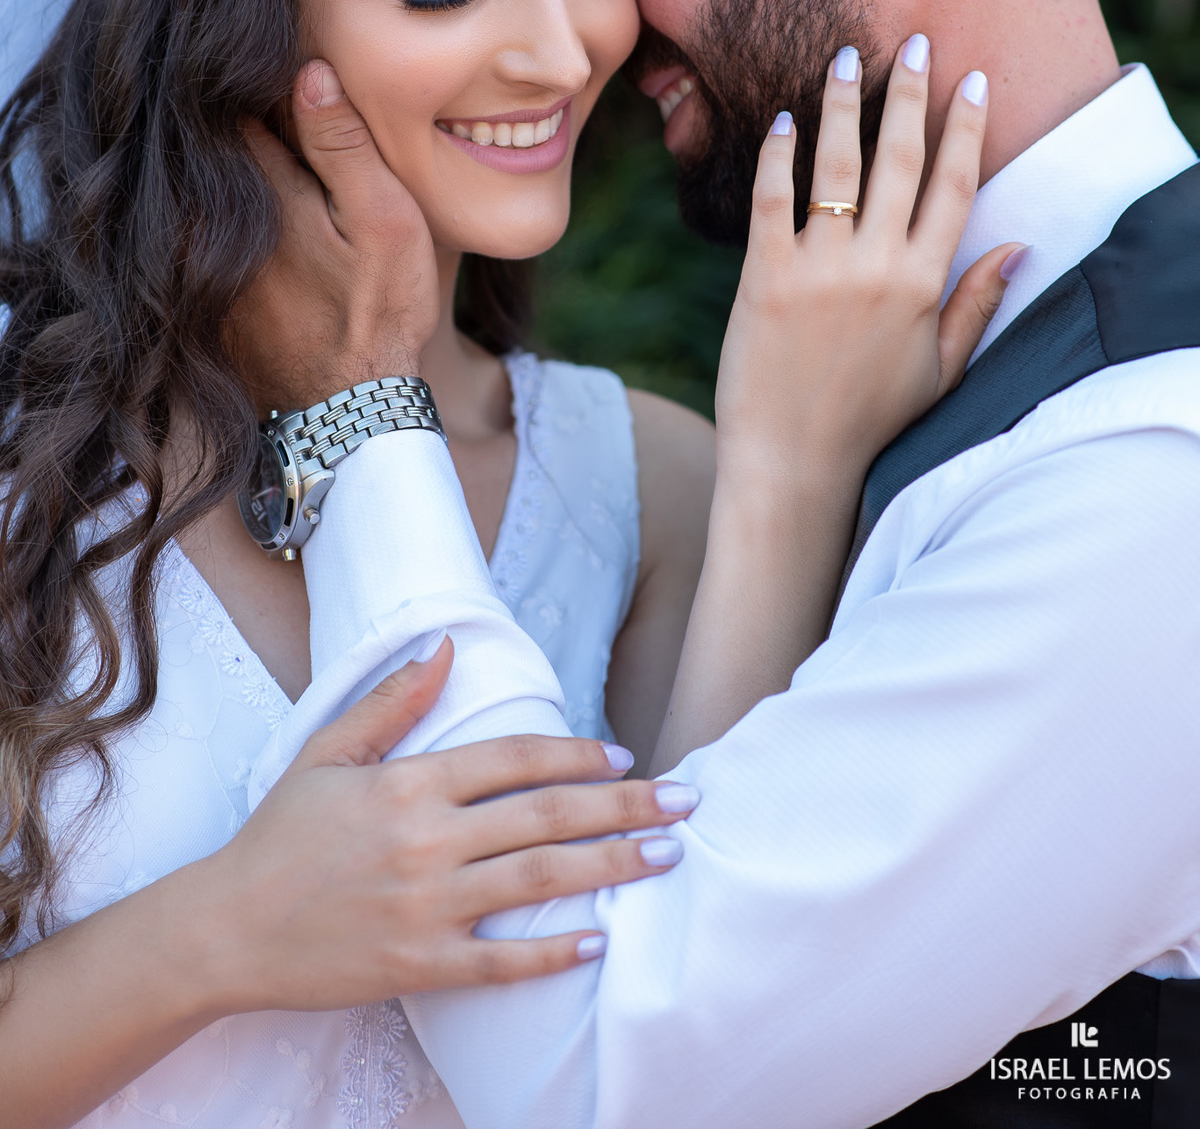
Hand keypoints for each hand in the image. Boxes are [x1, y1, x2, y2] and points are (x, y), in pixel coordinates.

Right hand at [199, 636, 696, 1009]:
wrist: (224, 929)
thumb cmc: (278, 836)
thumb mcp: (329, 752)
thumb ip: (394, 701)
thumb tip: (446, 647)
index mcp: (410, 783)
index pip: (515, 759)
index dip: (575, 754)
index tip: (623, 755)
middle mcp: (427, 841)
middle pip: (547, 817)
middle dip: (624, 806)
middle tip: (683, 802)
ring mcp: (426, 906)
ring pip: (539, 882)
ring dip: (611, 867)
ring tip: (665, 856)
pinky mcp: (418, 965)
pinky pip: (501, 960)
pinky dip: (553, 951)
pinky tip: (600, 939)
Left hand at [228, 60, 439, 413]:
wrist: (351, 409)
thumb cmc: (380, 310)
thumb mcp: (383, 218)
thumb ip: (343, 146)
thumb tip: (307, 70)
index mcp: (262, 194)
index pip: (236, 111)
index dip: (254, 84)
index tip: (271, 67)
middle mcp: (215, 225)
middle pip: (212, 150)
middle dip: (233, 123)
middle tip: (259, 97)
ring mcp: (203, 265)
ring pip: (204, 194)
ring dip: (223, 173)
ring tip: (255, 150)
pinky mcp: (204, 296)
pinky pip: (202, 237)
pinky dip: (221, 220)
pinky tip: (255, 222)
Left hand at [651, 41, 1019, 772]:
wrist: (794, 462)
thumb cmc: (872, 418)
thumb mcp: (942, 368)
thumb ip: (977, 303)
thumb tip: (1019, 244)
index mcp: (924, 284)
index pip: (955, 187)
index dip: (967, 129)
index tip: (974, 81)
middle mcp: (877, 266)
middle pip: (902, 160)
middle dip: (912, 95)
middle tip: (916, 44)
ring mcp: (818, 268)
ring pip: (836, 167)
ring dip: (843, 106)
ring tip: (845, 58)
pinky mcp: (764, 277)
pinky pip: (772, 199)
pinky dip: (778, 156)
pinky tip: (783, 121)